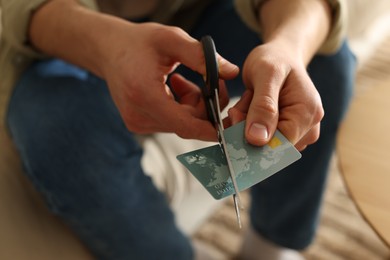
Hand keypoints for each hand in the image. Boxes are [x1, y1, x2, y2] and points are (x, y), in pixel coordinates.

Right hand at [100, 22, 238, 140]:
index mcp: (145, 95)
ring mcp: (137, 123)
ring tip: (181, 81)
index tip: (230, 125)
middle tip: (209, 82)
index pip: (185, 125)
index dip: (211, 128)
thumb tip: (231, 72)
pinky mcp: (138, 124)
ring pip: (181, 124)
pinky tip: (173, 88)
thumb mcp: (171, 39)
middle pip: (187, 124)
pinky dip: (180, 108)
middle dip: (204, 107)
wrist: (108, 50)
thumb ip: (202, 56)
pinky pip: (171, 122)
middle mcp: (139, 116)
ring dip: (191, 105)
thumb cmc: (138, 42)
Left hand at [227, 42, 323, 150]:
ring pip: (263, 143)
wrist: (280, 56)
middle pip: (270, 146)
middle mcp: (309, 127)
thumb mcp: (266, 74)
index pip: (279, 145)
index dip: (252, 137)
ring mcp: (300, 132)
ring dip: (246, 126)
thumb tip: (258, 140)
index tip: (236, 116)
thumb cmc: (275, 59)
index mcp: (308, 113)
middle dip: (248, 128)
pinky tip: (250, 108)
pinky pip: (263, 139)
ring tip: (248, 100)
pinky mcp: (288, 133)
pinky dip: (249, 126)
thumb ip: (263, 106)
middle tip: (241, 104)